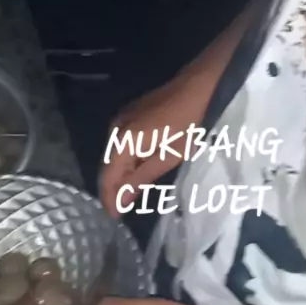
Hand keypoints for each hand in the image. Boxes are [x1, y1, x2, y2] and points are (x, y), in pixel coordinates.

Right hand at [100, 80, 192, 217]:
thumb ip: (142, 178)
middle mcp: (116, 128)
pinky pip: (120, 142)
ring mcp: (121, 118)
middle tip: (125, 208)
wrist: (198, 86)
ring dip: (120, 174)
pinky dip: (126, 159)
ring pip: (113, 154)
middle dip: (114, 188)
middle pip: (107, 165)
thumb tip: (121, 201)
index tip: (116, 218)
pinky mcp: (129, 113)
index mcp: (124, 140)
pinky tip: (137, 169)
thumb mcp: (170, 156)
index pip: (107, 177)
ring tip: (132, 193)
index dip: (110, 199)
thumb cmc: (190, 124)